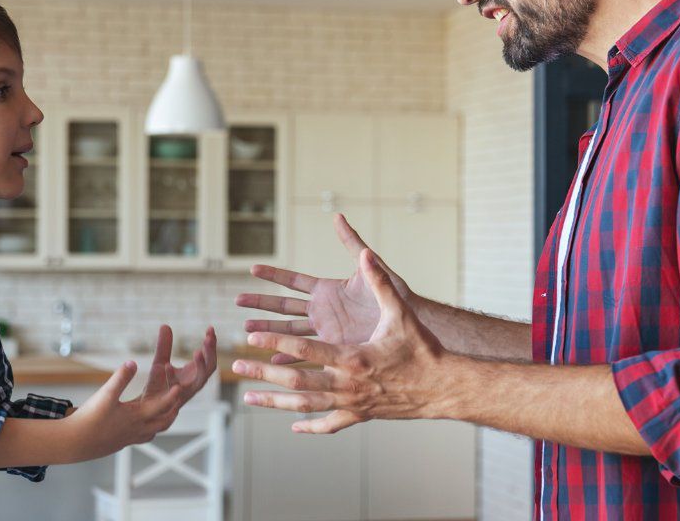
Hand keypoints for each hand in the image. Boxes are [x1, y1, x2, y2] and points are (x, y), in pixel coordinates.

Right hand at [63, 360, 181, 461]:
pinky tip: (140, 424)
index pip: (162, 406)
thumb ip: (120, 378)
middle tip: (178, 398)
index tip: (180, 386)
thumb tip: (133, 362)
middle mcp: (137, 430)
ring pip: (154, 431)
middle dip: (172, 409)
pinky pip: (142, 437)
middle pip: (164, 422)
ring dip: (162, 420)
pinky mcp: (120, 443)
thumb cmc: (89, 419)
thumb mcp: (105, 394)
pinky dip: (148, 429)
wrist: (73, 443)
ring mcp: (129, 438)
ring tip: (165, 411)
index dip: (172, 395)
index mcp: (136, 417)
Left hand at [143, 325, 217, 403]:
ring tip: (197, 352)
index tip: (210, 328)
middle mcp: (193, 384)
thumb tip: (165, 325)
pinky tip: (166, 366)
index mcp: (194, 374)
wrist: (146, 411)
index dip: (211, 344)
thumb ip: (164, 346)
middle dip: (211, 353)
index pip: (209, 357)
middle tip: (209, 338)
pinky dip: (172, 378)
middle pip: (210, 368)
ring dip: (201, 367)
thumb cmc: (157, 388)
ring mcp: (185, 394)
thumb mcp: (160, 362)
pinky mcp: (173, 402)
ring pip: (200, 381)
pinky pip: (176, 391)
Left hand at [233, 248, 447, 433]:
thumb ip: (379, 282)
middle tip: (236, 367)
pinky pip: (329, 424)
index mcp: (353, 357)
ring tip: (248, 397)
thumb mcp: (400, 312)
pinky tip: (293, 424)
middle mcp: (347, 384)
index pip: (304, 349)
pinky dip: (309, 424)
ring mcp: (352, 403)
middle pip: (295, 381)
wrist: (443, 388)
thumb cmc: (423, 349)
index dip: (274, 340)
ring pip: (304, 405)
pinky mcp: (360, 416)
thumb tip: (366, 253)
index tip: (251, 336)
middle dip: (263, 372)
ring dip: (274, 400)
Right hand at [237, 214, 412, 362]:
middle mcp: (323, 309)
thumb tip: (338, 216)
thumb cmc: (395, 294)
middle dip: (261, 303)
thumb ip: (352, 243)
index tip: (251, 269)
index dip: (273, 275)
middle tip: (237, 300)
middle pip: (284, 305)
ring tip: (245, 330)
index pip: (293, 280)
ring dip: (268, 330)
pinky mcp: (333, 348)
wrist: (411, 323)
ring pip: (289, 330)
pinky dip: (288, 357)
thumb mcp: (370, 267)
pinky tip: (271, 361)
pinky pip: (306, 353)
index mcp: (328, 289)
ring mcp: (326, 330)